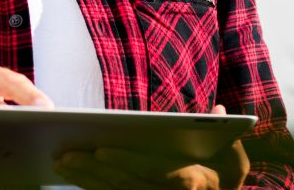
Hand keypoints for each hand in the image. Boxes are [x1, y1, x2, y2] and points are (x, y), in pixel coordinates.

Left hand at [52, 104, 249, 188]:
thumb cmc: (226, 173)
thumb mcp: (233, 157)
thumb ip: (224, 133)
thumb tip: (218, 110)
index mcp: (192, 181)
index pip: (155, 171)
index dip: (127, 161)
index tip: (101, 150)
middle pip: (125, 183)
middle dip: (93, 170)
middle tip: (66, 154)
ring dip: (84, 179)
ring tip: (60, 161)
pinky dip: (90, 187)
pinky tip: (70, 175)